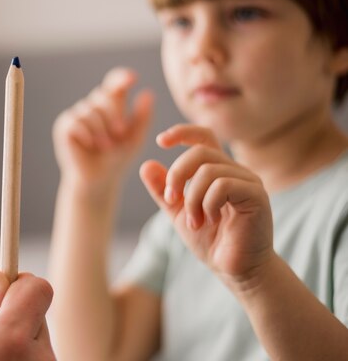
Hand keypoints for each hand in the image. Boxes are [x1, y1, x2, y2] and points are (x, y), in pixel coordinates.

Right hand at [53, 67, 152, 190]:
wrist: (100, 180)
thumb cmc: (117, 159)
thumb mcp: (135, 138)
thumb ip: (142, 117)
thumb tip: (148, 93)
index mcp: (109, 106)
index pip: (113, 84)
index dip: (121, 78)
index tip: (133, 79)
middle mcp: (91, 106)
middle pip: (102, 96)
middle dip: (113, 114)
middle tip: (120, 132)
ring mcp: (76, 115)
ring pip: (90, 110)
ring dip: (101, 129)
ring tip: (106, 146)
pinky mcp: (64, 126)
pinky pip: (76, 121)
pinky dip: (87, 134)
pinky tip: (91, 145)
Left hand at [139, 124, 273, 287]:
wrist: (235, 269)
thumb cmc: (211, 240)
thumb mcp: (178, 212)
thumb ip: (163, 190)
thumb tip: (146, 165)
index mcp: (219, 170)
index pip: (203, 137)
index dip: (182, 132)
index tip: (161, 141)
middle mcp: (236, 171)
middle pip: (199, 152)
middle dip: (177, 175)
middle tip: (172, 201)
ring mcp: (249, 181)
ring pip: (208, 171)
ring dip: (192, 199)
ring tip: (196, 222)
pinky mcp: (257, 195)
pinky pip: (222, 185)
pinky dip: (208, 204)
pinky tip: (212, 221)